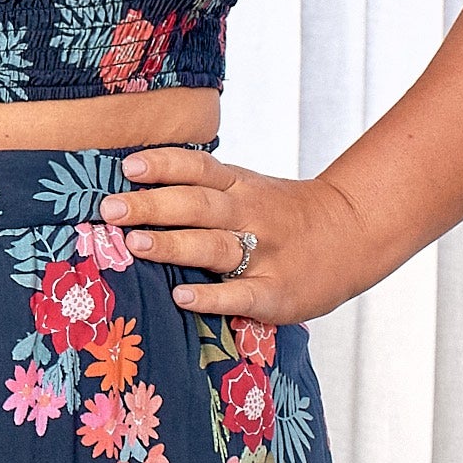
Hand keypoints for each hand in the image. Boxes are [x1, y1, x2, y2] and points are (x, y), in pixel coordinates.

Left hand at [98, 144, 362, 323]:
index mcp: (240, 184)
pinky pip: (241, 294)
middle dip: (151, 205)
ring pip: (214, 245)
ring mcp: (265, 252)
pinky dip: (211, 296)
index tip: (127, 167)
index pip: (197, 168)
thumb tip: (132, 185)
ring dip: (174, 243)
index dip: (163, 165)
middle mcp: (249, 213)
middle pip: (197, 204)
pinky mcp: (277, 292)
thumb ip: (202, 187)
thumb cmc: (282, 212)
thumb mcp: (248, 187)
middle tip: (109, 209)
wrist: (353, 233)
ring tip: (135, 244)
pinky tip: (181, 297)